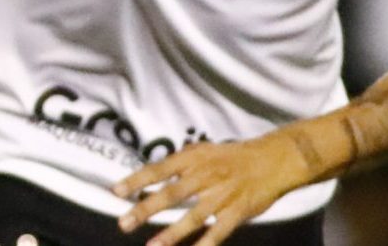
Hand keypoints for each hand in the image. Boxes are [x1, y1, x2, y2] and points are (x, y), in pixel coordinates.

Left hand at [113, 133, 309, 245]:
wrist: (272, 159)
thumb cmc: (232, 156)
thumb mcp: (203, 151)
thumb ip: (179, 164)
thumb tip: (151, 175)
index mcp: (193, 159)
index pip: (158, 169)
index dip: (136, 180)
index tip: (115, 192)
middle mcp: (204, 176)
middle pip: (170, 194)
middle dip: (145, 209)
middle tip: (123, 223)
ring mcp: (221, 195)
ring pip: (192, 217)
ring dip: (171, 233)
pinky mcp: (237, 212)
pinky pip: (218, 232)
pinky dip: (205, 244)